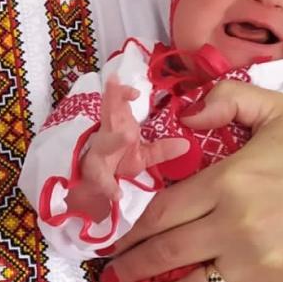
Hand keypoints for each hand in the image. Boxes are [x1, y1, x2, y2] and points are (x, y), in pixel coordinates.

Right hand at [69, 79, 187, 218]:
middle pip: (108, 114)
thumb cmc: (118, 161)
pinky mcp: (95, 175)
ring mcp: (99, 154)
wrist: (96, 183)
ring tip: (129, 135)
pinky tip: (118, 194)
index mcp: (117, 126)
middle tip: (122, 87)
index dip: (121, 92)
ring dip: (116, 139)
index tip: (136, 91)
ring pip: (105, 143)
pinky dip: (109, 187)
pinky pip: (102, 180)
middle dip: (113, 100)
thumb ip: (162, 150)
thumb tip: (187, 145)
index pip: (116, 102)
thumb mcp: (142, 155)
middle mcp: (106, 135)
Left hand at [102, 80, 282, 281]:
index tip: (112, 242)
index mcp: (224, 181)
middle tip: (108, 280)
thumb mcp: (277, 110)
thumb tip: (184, 112)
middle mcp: (229, 227)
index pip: (160, 211)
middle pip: (164, 254)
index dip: (130, 230)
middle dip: (129, 269)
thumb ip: (226, 100)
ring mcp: (251, 266)